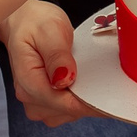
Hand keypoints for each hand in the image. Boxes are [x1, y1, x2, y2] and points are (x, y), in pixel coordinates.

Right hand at [2, 0, 88, 126]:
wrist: (25, 22)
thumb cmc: (36, 24)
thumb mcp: (50, 31)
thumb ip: (57, 56)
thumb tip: (65, 79)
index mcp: (28, 81)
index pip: (64, 104)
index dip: (90, 102)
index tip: (111, 94)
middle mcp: (29, 97)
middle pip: (68, 111)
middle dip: (88, 98)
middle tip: (98, 74)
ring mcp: (36, 103)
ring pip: (70, 113)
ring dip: (84, 99)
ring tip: (85, 72)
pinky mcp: (45, 103)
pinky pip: (68, 110)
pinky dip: (79, 99)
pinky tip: (81, 80)